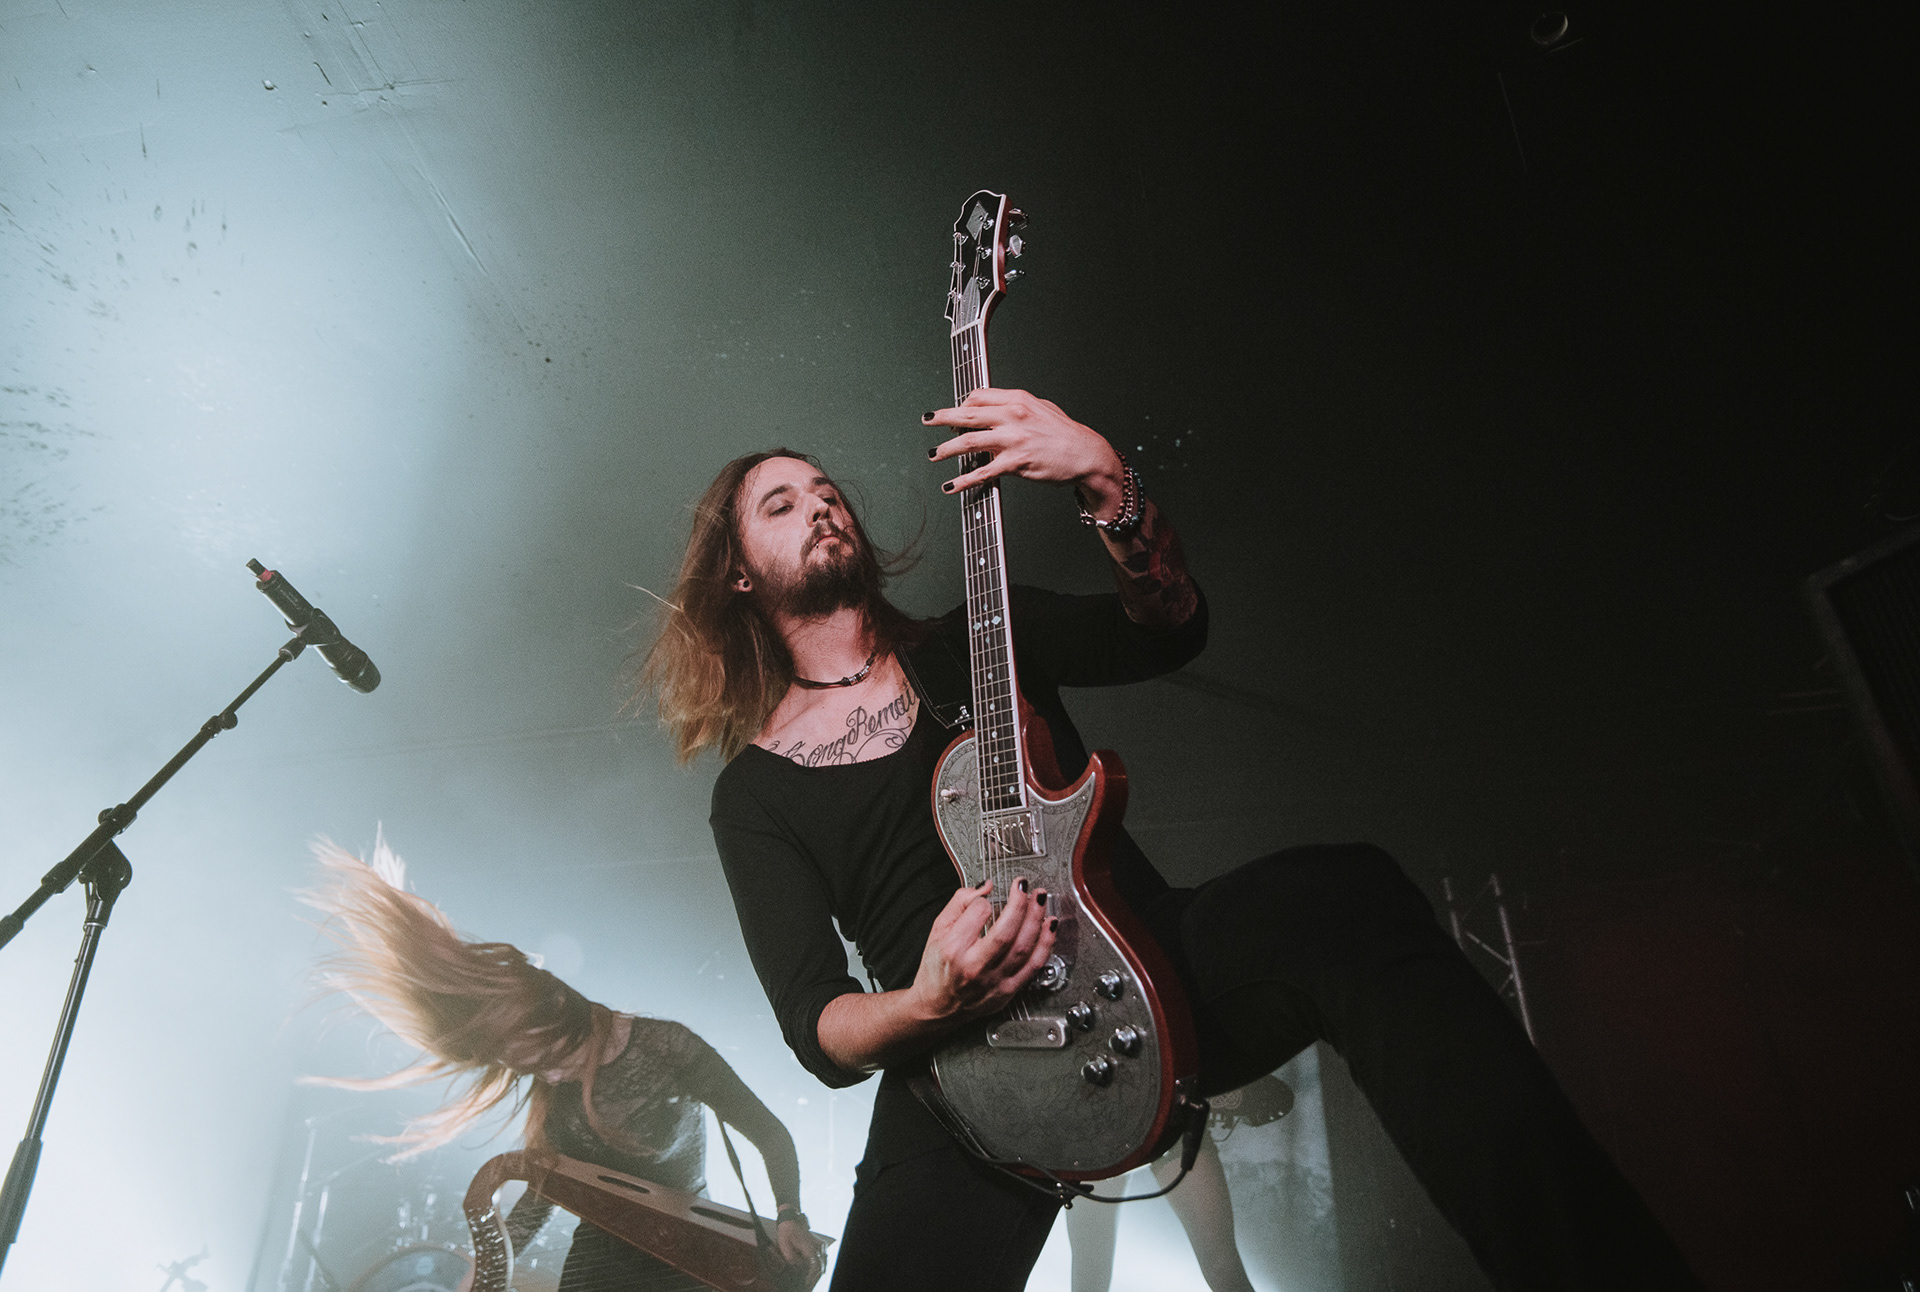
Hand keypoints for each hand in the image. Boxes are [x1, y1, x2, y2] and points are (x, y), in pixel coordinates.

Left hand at [775, 1217, 826, 1285]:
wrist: (790, 1219)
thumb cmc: (786, 1232)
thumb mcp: (784, 1246)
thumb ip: (792, 1259)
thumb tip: (798, 1268)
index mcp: (810, 1246)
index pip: (816, 1266)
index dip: (812, 1277)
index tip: (806, 1283)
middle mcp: (818, 1246)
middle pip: (821, 1266)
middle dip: (815, 1278)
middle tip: (808, 1285)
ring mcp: (820, 1245)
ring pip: (824, 1263)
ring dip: (818, 1273)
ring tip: (810, 1281)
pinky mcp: (819, 1245)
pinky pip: (823, 1258)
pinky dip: (819, 1266)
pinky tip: (813, 1272)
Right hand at [906, 878, 1057, 1024]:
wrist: (938, 1007)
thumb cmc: (937, 969)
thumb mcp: (937, 930)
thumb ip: (959, 903)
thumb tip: (985, 887)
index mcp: (953, 949)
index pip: (978, 914)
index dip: (986, 899)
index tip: (987, 897)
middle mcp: (975, 967)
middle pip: (1006, 932)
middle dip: (1020, 904)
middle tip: (1024, 886)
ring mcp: (994, 981)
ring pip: (1023, 948)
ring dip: (1036, 919)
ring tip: (1040, 899)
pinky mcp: (1008, 991)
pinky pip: (1033, 966)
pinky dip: (1045, 944)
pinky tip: (1049, 926)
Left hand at [925, 389, 1126, 518]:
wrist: (1086, 455)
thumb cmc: (1065, 434)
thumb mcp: (1041, 408)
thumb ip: (1015, 407)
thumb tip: (993, 411)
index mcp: (1018, 399)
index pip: (979, 396)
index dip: (962, 404)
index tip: (955, 414)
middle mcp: (1013, 415)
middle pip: (967, 414)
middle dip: (942, 418)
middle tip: (928, 421)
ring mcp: (1013, 439)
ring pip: (968, 442)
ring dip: (946, 449)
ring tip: (933, 454)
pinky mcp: (1016, 463)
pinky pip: (982, 472)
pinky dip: (963, 480)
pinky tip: (951, 485)